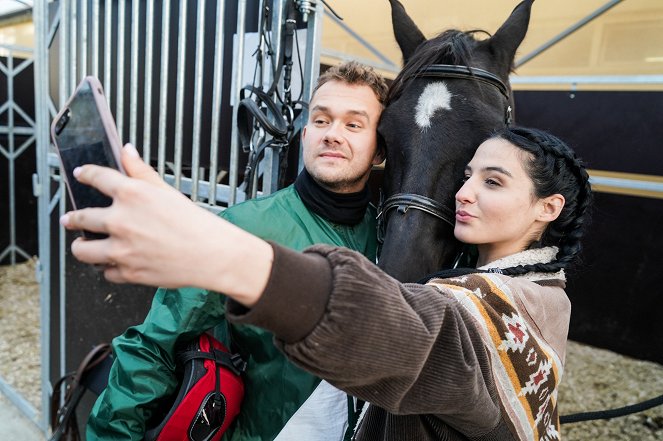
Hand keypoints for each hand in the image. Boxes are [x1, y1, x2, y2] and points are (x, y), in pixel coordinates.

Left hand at [60, 144, 271, 304]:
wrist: (212, 255)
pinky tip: (114, 263)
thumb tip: (127, 151)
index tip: (81, 175)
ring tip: (82, 245)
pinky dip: (109, 268)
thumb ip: (141, 171)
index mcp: (131, 195)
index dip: (85, 174)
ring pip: (83, 250)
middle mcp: (120, 221)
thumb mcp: (167, 190)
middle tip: (71, 219)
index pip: (96, 177)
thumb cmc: (196, 224)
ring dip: (81, 247)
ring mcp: (121, 249)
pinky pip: (106, 272)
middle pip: (80, 217)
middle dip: (72, 218)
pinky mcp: (127, 272)